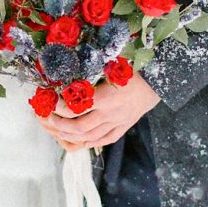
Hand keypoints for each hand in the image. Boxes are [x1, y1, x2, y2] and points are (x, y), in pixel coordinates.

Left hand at [37, 73, 160, 150]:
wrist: (158, 81)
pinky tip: (79, 139)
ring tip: (58, 129)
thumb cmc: (133, 69)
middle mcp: (111, 114)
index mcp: (107, 97)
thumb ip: (91, 69)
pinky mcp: (123, 127)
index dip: (60, 107)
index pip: (77, 108)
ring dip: (70, 135)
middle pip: (80, 128)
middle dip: (60, 125)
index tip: (50, 101)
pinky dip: (89, 142)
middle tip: (49, 118)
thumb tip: (68, 64)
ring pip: (90, 137)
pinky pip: (104, 140)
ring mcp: (117, 123)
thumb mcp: (112, 65)